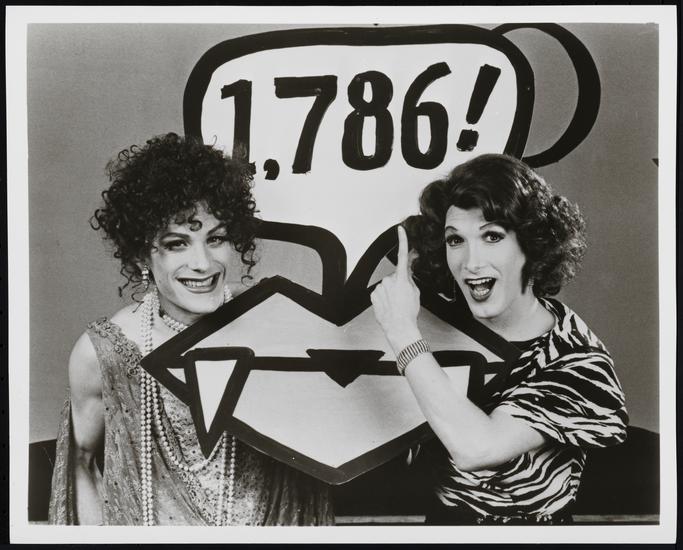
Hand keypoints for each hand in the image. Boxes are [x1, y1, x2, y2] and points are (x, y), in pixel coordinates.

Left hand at [371, 225, 421, 353]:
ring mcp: (380, 287)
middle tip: (403, 296)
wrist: (399, 327)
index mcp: (402, 278)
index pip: (402, 255)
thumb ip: (410, 279)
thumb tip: (407, 272)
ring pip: (387, 285)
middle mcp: (389, 280)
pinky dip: (384, 297)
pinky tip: (388, 305)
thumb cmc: (409, 312)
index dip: (402, 241)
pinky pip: (380, 292)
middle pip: (395, 276)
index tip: (400, 230)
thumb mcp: (415, 292)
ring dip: (391, 291)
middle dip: (399, 283)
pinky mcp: (373, 295)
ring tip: (396, 303)